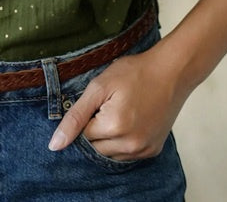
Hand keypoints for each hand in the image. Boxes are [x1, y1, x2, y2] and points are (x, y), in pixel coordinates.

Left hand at [48, 42, 188, 159]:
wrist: (171, 71)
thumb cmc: (134, 73)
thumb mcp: (100, 86)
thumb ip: (75, 116)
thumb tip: (55, 145)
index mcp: (114, 127)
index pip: (84, 134)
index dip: (90, 114)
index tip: (103, 99)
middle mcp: (130, 145)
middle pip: (96, 146)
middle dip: (98, 127)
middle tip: (113, 103)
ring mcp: (143, 150)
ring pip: (111, 153)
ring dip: (110, 137)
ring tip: (123, 110)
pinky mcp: (153, 151)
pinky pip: (127, 154)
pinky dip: (124, 141)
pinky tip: (132, 120)